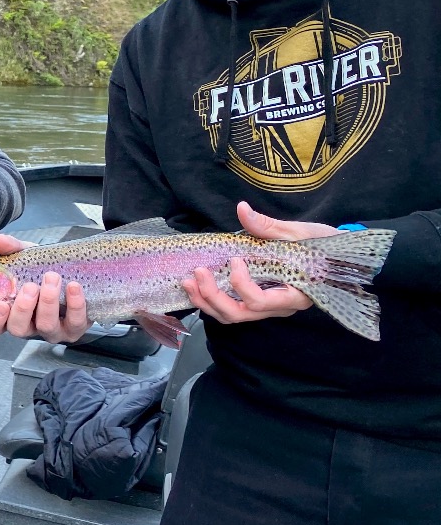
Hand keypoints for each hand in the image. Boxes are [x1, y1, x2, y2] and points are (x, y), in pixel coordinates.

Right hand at [0, 233, 90, 342]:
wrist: (76, 274)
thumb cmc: (43, 271)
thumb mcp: (26, 258)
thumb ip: (11, 249)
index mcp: (11, 313)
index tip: (0, 304)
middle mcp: (30, 327)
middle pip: (18, 329)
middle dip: (23, 308)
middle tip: (30, 286)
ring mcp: (52, 331)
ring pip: (46, 326)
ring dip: (48, 302)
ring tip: (52, 278)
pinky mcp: (75, 329)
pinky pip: (75, 322)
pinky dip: (74, 304)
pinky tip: (73, 286)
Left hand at [182, 201, 316, 323]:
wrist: (336, 259)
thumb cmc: (322, 246)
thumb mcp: (300, 233)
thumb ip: (269, 226)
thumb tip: (242, 209)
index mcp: (294, 295)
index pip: (261, 302)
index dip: (242, 284)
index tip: (235, 259)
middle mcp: (279, 307)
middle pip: (240, 314)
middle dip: (213, 296)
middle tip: (198, 272)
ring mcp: (267, 307)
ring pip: (233, 316)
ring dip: (206, 301)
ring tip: (188, 281)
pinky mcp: (258, 301)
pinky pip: (233, 308)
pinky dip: (211, 300)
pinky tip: (196, 286)